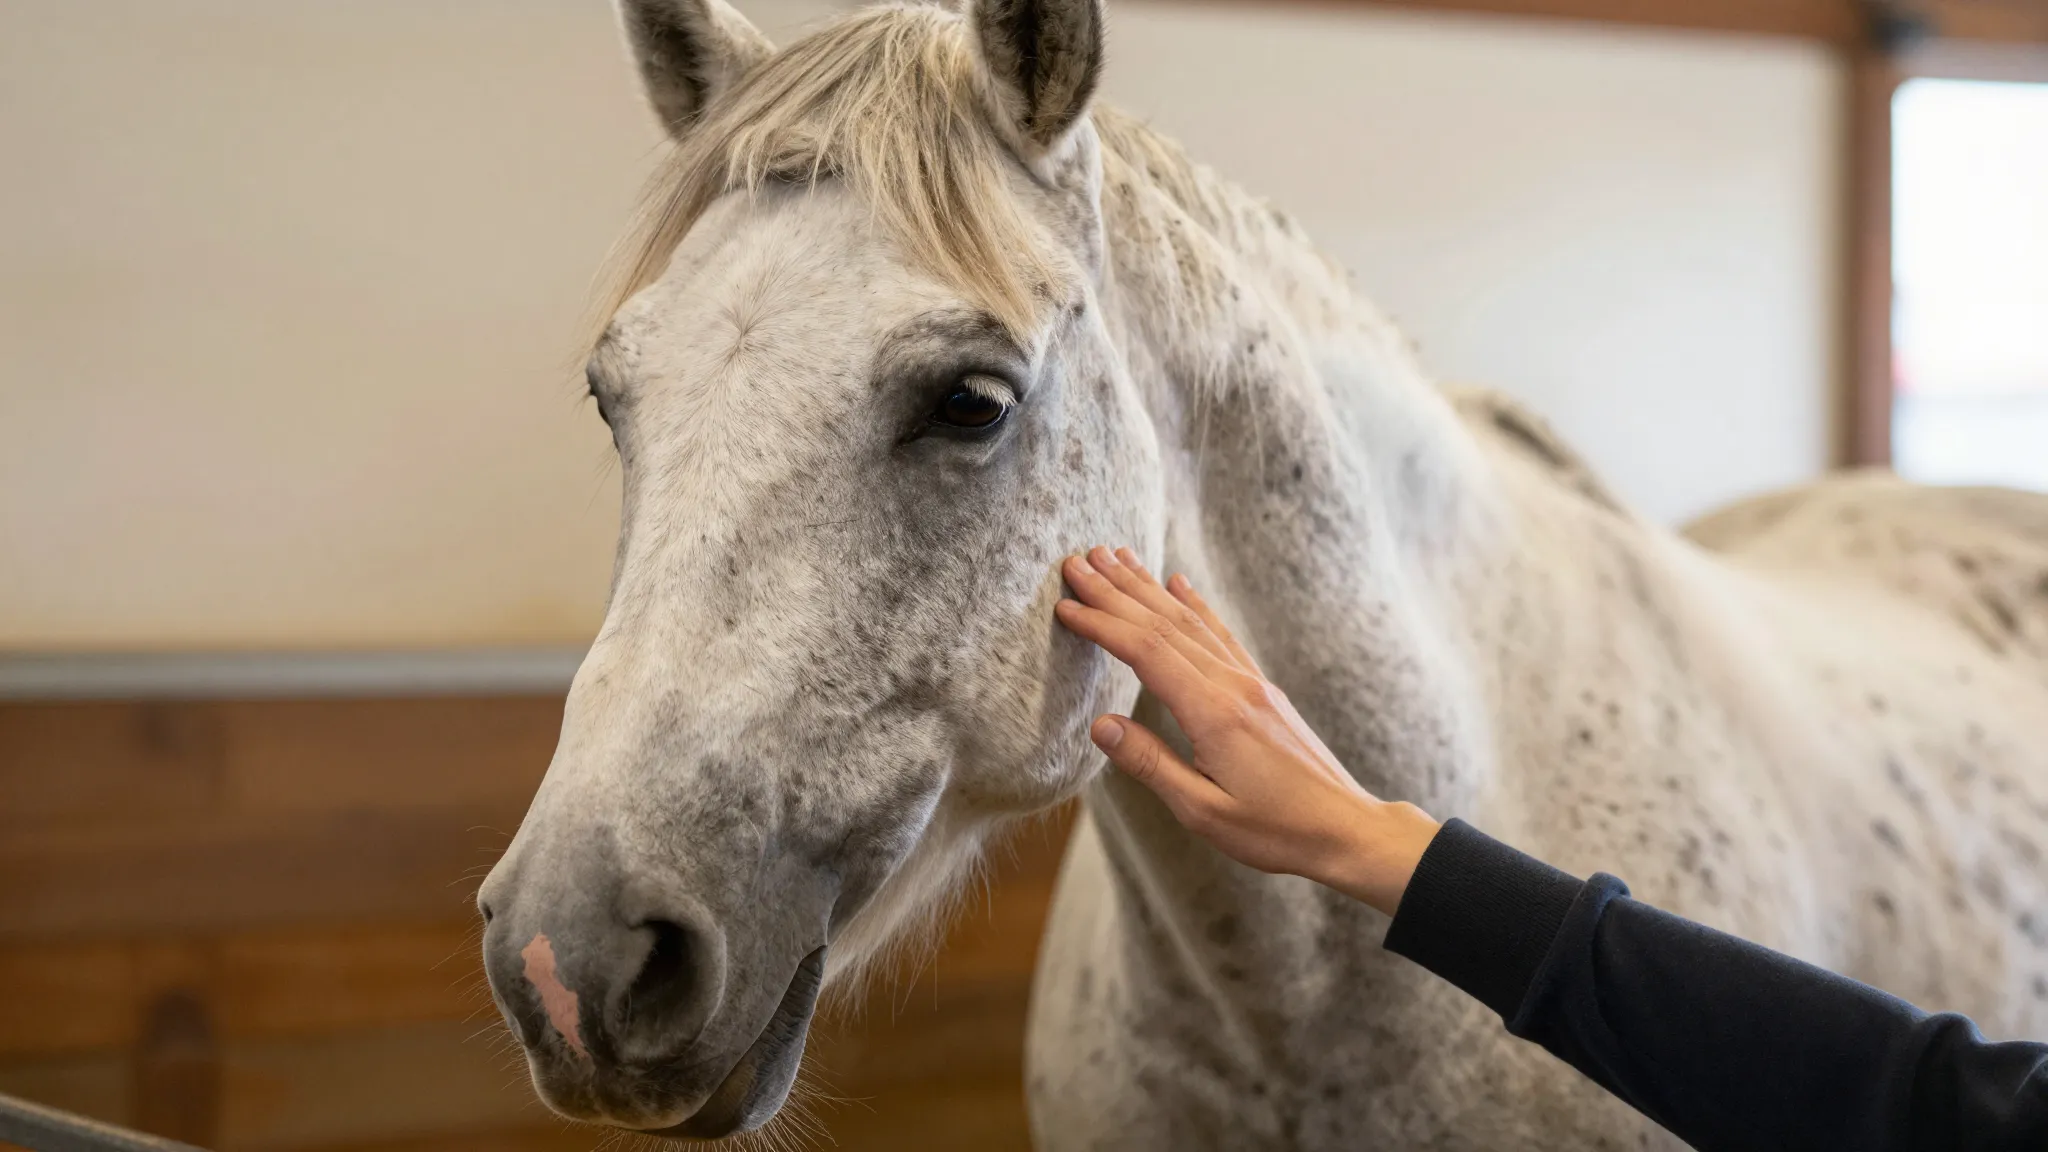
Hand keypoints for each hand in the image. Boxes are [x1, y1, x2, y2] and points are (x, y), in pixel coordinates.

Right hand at [1054, 547, 1441, 916]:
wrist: (1345, 827)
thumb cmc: (1275, 829)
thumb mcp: (1204, 811)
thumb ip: (1150, 763)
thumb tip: (1099, 724)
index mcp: (1214, 714)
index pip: (1146, 653)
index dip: (1103, 625)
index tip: (1066, 605)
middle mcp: (1233, 685)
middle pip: (1164, 624)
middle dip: (1116, 590)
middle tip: (1076, 561)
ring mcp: (1251, 682)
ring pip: (1191, 621)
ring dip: (1148, 587)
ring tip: (1115, 556)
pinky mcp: (1261, 689)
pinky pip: (1220, 634)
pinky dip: (1194, 604)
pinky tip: (1178, 583)